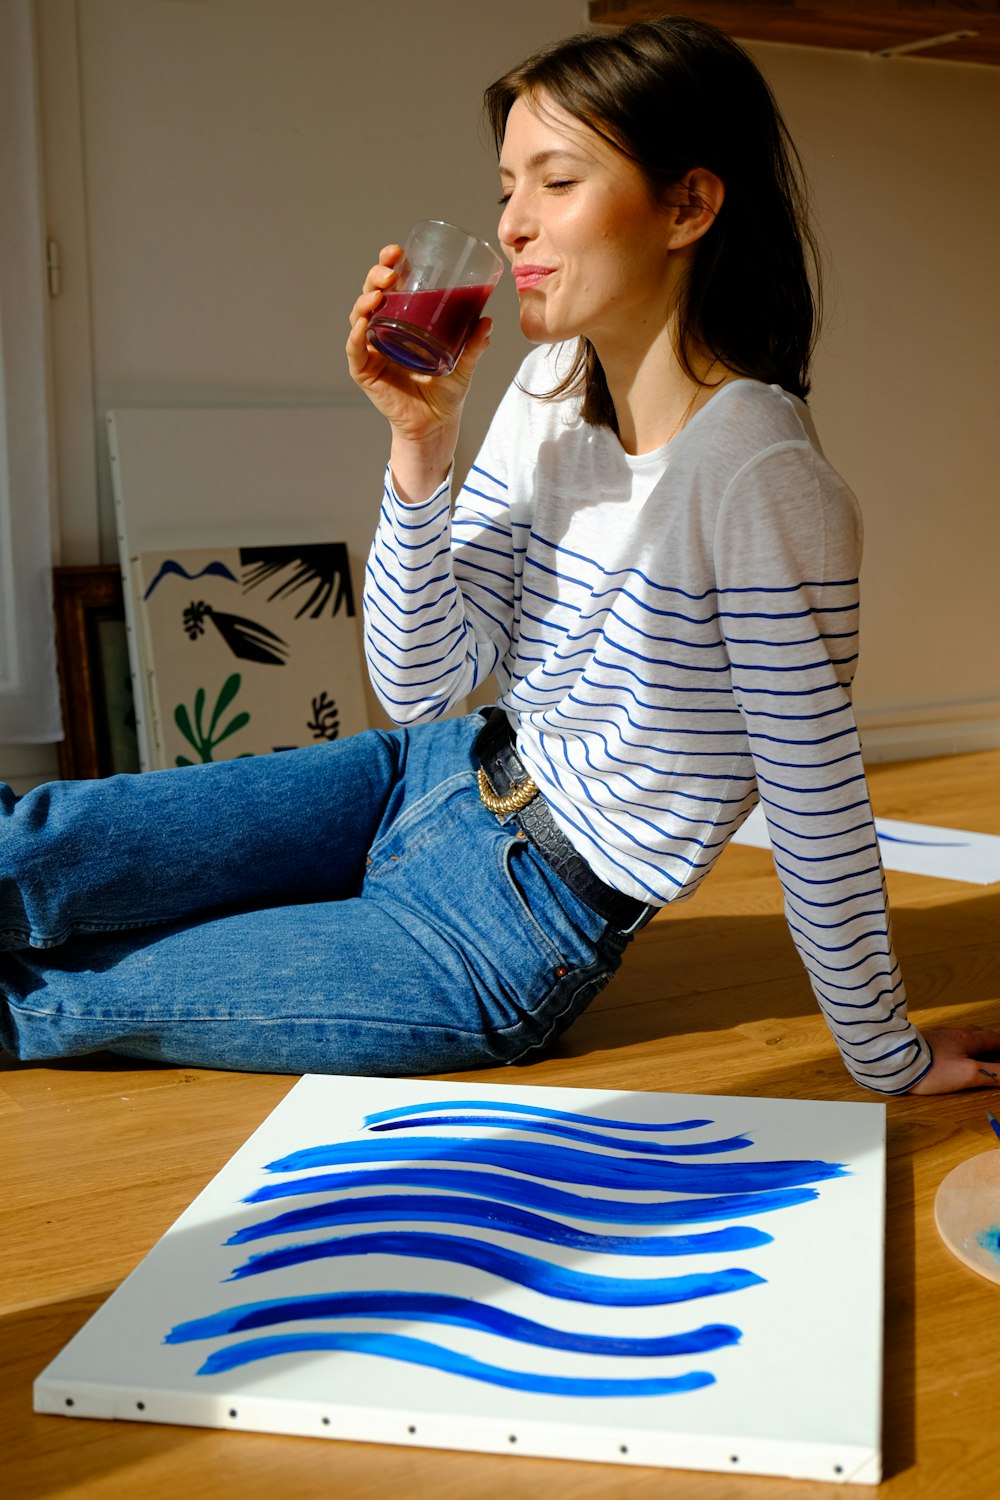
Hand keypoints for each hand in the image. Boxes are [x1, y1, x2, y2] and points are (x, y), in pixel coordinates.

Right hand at [346, 245, 492, 493]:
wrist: (436, 425)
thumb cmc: (446, 392)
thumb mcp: (464, 364)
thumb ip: (475, 345)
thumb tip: (488, 321)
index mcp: (402, 322)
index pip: (390, 287)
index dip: (388, 266)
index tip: (397, 252)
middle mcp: (382, 332)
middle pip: (370, 295)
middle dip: (375, 277)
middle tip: (389, 270)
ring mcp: (370, 351)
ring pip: (358, 318)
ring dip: (364, 301)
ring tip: (378, 293)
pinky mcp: (365, 373)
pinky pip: (354, 351)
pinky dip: (355, 337)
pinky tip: (362, 324)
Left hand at [906, 1025, 999, 1093]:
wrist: (896, 1061)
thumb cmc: (933, 1068)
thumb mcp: (970, 1074)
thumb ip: (995, 1073)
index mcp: (966, 1039)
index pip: (991, 1038)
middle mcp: (951, 1034)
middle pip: (976, 1033)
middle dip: (988, 1040)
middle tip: (996, 1047)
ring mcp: (935, 1036)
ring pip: (959, 1035)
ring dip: (971, 1041)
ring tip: (974, 1049)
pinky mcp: (921, 1043)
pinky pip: (943, 1040)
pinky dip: (954, 1045)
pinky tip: (947, 1051)